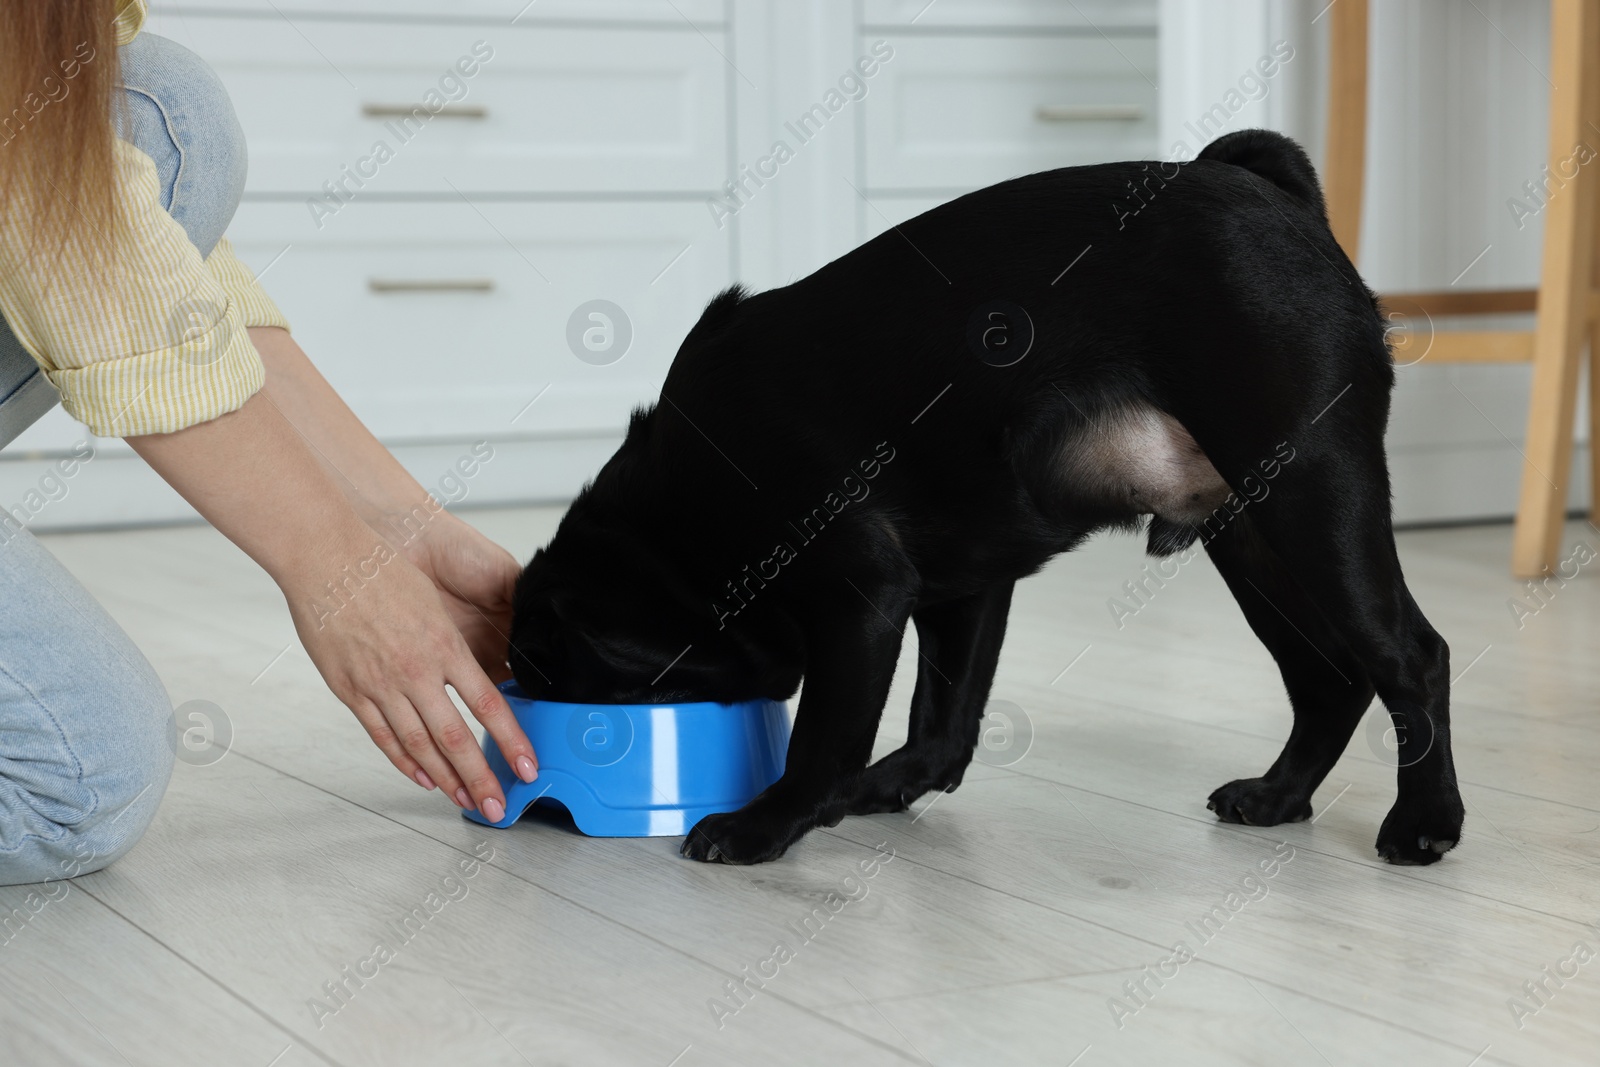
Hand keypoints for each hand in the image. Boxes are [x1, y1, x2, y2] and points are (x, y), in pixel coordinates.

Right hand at [282, 528, 538, 819]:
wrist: (327, 559)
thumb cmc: (382, 572)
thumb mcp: (434, 606)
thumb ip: (454, 647)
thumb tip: (483, 675)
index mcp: (444, 647)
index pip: (488, 705)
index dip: (511, 741)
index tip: (527, 768)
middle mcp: (416, 672)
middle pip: (456, 738)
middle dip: (481, 777)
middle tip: (498, 806)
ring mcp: (381, 685)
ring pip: (420, 745)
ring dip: (446, 779)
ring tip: (465, 801)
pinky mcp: (351, 691)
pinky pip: (382, 736)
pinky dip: (404, 761)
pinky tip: (422, 777)